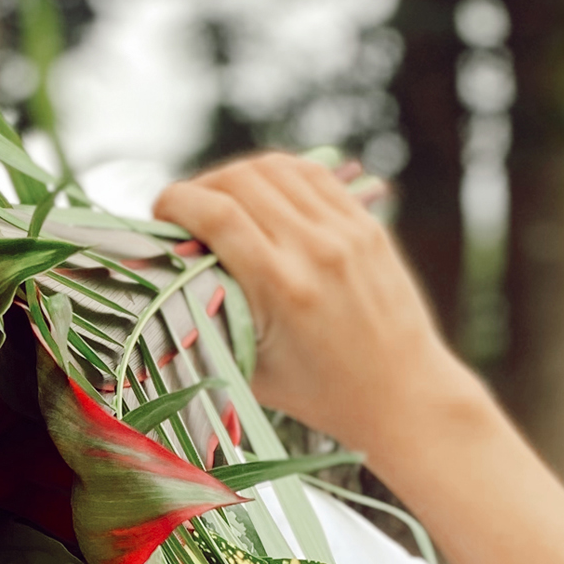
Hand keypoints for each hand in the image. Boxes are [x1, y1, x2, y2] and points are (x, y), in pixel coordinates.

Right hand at [151, 152, 488, 451]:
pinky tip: (263, 193)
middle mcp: (315, 250)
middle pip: (239, 180)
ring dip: (236, 175)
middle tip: (186, 211)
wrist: (404, 394)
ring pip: (275, 167)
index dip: (175, 202)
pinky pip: (313, 175)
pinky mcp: (368, 226)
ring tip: (222, 199)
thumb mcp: (251, 367)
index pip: (215, 213)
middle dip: (199, 186)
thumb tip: (163, 279)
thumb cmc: (322, 395)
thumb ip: (207, 321)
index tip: (159, 214)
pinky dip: (277, 175)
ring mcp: (347, 232)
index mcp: (282, 288)